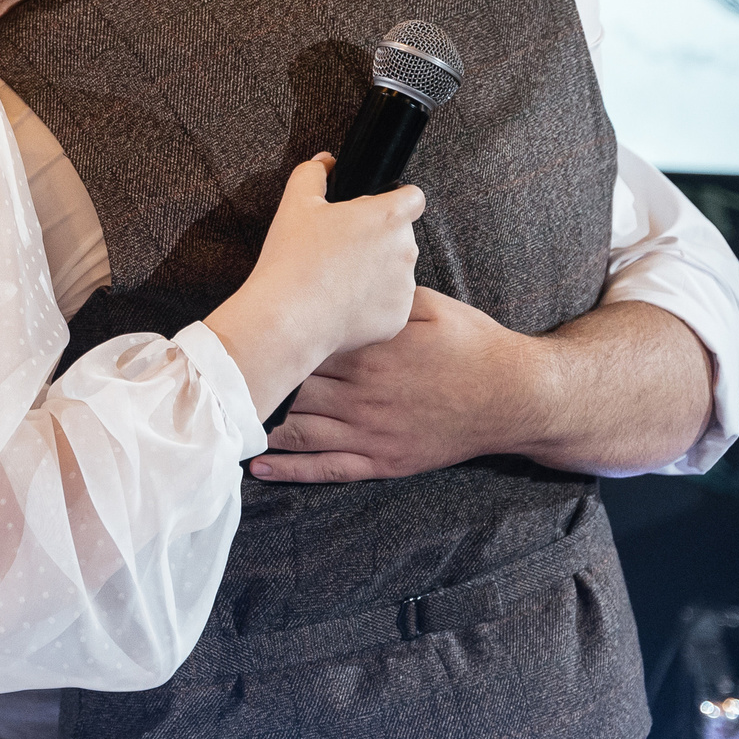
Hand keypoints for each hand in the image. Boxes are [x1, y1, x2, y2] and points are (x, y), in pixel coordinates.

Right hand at [204, 156, 423, 415]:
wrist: (289, 319)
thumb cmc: (293, 259)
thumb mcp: (295, 203)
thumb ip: (313, 173)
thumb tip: (326, 162)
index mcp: (388, 216)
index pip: (413, 197)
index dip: (393, 200)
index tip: (370, 213)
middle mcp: (406, 249)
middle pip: (401, 236)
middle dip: (378, 240)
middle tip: (339, 250)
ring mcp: (405, 286)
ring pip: (396, 272)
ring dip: (375, 273)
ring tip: (336, 281)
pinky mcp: (398, 317)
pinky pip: (389, 305)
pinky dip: (370, 305)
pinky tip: (341, 305)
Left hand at [257, 291, 713, 482]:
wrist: (516, 399)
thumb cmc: (475, 346)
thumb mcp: (431, 307)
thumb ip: (384, 295)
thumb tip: (350, 268)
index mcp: (370, 350)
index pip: (306, 343)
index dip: (274, 339)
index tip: (243, 332)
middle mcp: (363, 393)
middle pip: (295, 385)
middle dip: (262, 380)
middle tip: (221, 375)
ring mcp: (370, 432)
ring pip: (301, 430)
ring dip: (262, 423)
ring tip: (224, 417)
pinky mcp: (381, 461)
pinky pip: (326, 469)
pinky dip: (288, 470)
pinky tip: (256, 465)